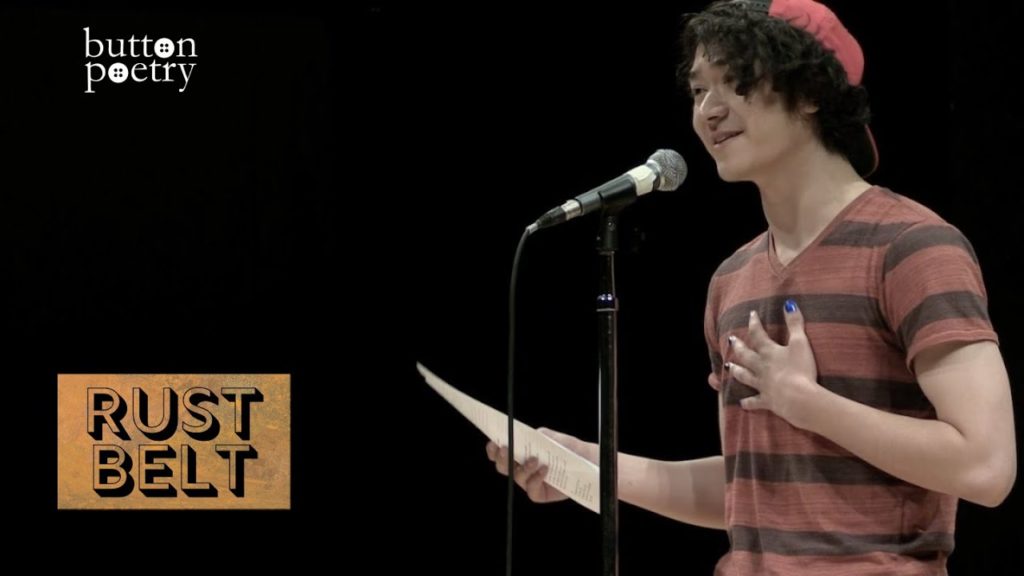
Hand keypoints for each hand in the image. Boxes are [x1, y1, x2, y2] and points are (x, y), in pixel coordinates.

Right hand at [485, 427, 576, 503]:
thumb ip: (532, 436)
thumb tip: (519, 437)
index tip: (493, 442)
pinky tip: (545, 470)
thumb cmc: (563, 446)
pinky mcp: (539, 493)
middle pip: (503, 467)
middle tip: (506, 449)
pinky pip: (531, 489)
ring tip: (535, 459)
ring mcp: (528, 482)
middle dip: (502, 458)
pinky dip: (536, 478)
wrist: (583, 459)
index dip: (493, 449)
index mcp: (519, 453)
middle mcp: (520, 468)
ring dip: (523, 467)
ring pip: (517, 477)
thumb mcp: (547, 436)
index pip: (500, 452)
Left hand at [726, 300, 819, 427]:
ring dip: (736, 371)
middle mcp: (761, 367)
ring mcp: (762, 385)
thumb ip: (795, 323)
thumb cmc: (801, 369)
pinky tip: (742, 403)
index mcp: (769, 352)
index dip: (754, 323)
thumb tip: (788, 303)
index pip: (758, 334)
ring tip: (728, 368)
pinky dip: (748, 403)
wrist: (799, 398)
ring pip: (744, 376)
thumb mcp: (800, 343)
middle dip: (738, 346)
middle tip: (730, 340)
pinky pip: (754, 402)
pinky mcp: (766, 401)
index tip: (751, 315)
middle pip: (745, 355)